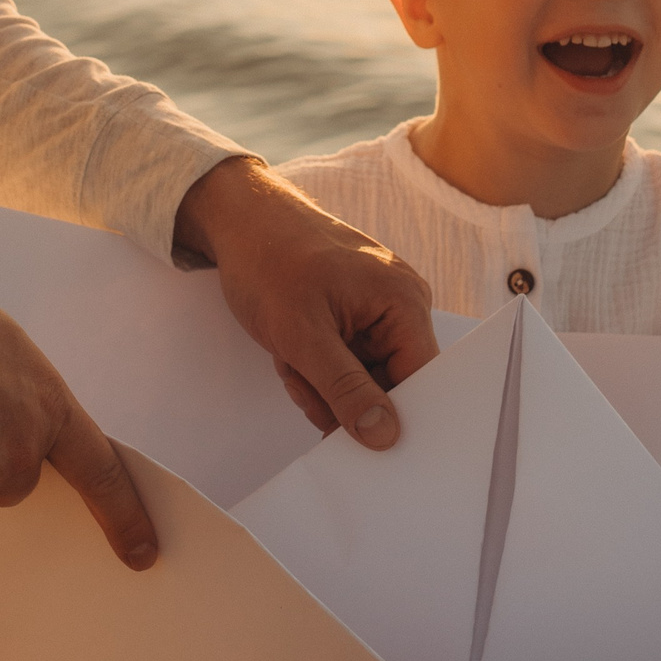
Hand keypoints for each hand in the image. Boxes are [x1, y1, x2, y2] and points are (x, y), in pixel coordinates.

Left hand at [174, 156, 437, 447]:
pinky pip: (346, 364)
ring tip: (289, 355)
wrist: (238, 220)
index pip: (422, 381)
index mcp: (404, 302)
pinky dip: (315, 367)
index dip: (394, 416)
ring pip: (362, 381)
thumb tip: (385, 436)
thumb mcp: (302, 336)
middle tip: (301, 378)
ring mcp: (377, 310)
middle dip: (338, 395)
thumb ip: (346, 389)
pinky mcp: (354, 315)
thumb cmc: (267, 259)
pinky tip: (291, 350)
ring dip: (320, 383)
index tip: (357, 440)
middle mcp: (400, 304)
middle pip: (389, 386)